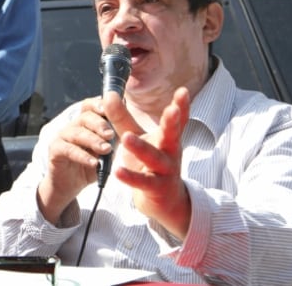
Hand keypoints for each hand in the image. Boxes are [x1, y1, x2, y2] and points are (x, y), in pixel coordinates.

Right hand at [36, 96, 120, 222]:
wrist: (71, 185)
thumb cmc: (92, 164)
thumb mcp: (106, 151)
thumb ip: (114, 139)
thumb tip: (129, 126)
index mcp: (86, 122)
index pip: (90, 106)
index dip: (99, 104)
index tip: (111, 109)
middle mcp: (73, 126)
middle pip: (84, 116)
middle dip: (99, 124)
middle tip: (110, 134)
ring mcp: (62, 137)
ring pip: (77, 133)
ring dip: (93, 140)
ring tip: (106, 150)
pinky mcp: (55, 150)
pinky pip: (68, 149)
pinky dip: (82, 156)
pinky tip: (94, 163)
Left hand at [109, 87, 191, 239]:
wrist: (164, 201)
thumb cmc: (149, 163)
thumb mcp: (137, 137)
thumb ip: (122, 117)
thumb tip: (108, 94)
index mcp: (167, 139)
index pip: (176, 121)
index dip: (181, 106)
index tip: (183, 91)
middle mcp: (170, 153)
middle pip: (172, 136)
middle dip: (172, 123)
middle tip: (171, 110)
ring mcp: (165, 171)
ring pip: (154, 158)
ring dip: (141, 148)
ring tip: (127, 138)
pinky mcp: (156, 188)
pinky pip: (142, 182)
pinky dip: (130, 177)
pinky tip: (117, 171)